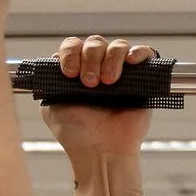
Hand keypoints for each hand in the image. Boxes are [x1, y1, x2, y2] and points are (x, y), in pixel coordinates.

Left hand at [41, 37, 159, 160]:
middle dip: (90, 59)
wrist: (101, 152)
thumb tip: (54, 59)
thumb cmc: (77, 135)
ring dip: (111, 60)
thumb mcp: (51, 106)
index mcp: (77, 73)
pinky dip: (138, 52)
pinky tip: (131, 62)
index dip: (71, 54)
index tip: (70, 73)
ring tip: (108, 83)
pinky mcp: (142, 80)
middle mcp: (99, 70)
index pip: (73, 46)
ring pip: (118, 46)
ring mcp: (122, 74)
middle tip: (90, 84)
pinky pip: (145, 54)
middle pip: (95, 43)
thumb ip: (50, 82)